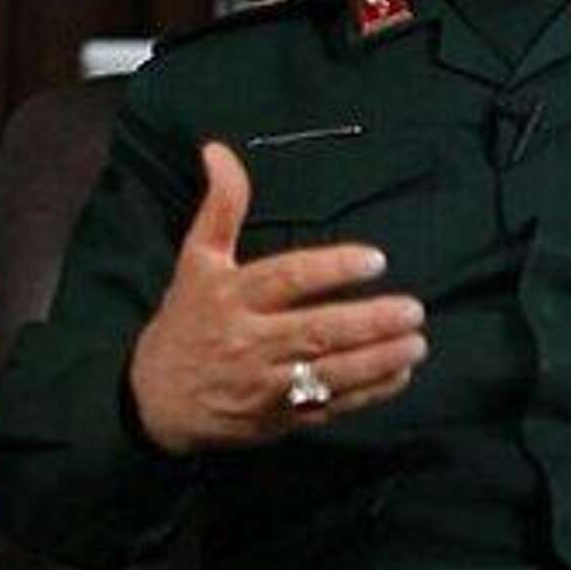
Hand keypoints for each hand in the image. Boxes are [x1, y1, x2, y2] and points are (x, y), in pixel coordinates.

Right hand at [127, 142, 428, 454]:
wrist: (153, 401)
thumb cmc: (186, 322)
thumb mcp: (197, 260)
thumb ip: (221, 206)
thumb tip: (218, 151)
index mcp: (232, 298)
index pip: (286, 279)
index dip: (331, 269)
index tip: (376, 260)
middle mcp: (248, 342)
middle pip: (314, 331)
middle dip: (368, 322)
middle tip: (412, 309)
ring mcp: (264, 385)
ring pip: (327, 373)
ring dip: (377, 360)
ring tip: (416, 343)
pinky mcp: (277, 418)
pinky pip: (328, 407)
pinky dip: (367, 394)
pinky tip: (399, 375)